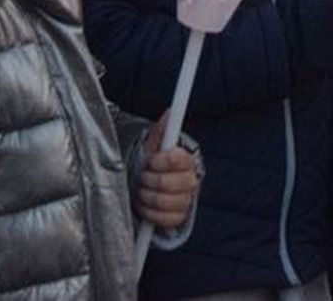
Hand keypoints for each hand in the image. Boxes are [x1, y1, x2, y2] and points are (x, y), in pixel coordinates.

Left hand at [135, 113, 201, 228]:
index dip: (161, 161)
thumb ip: (162, 131)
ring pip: (163, 201)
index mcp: (187, 161)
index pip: (179, 159)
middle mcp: (190, 181)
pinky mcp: (178, 218)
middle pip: (168, 183)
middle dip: (149, 180)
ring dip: (146, 196)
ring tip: (142, 190)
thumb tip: (170, 113)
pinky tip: (146, 204)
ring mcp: (185, 201)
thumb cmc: (154, 167)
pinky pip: (163, 218)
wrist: (153, 190)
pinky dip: (149, 212)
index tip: (151, 160)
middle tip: (143, 177)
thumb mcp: (155, 148)